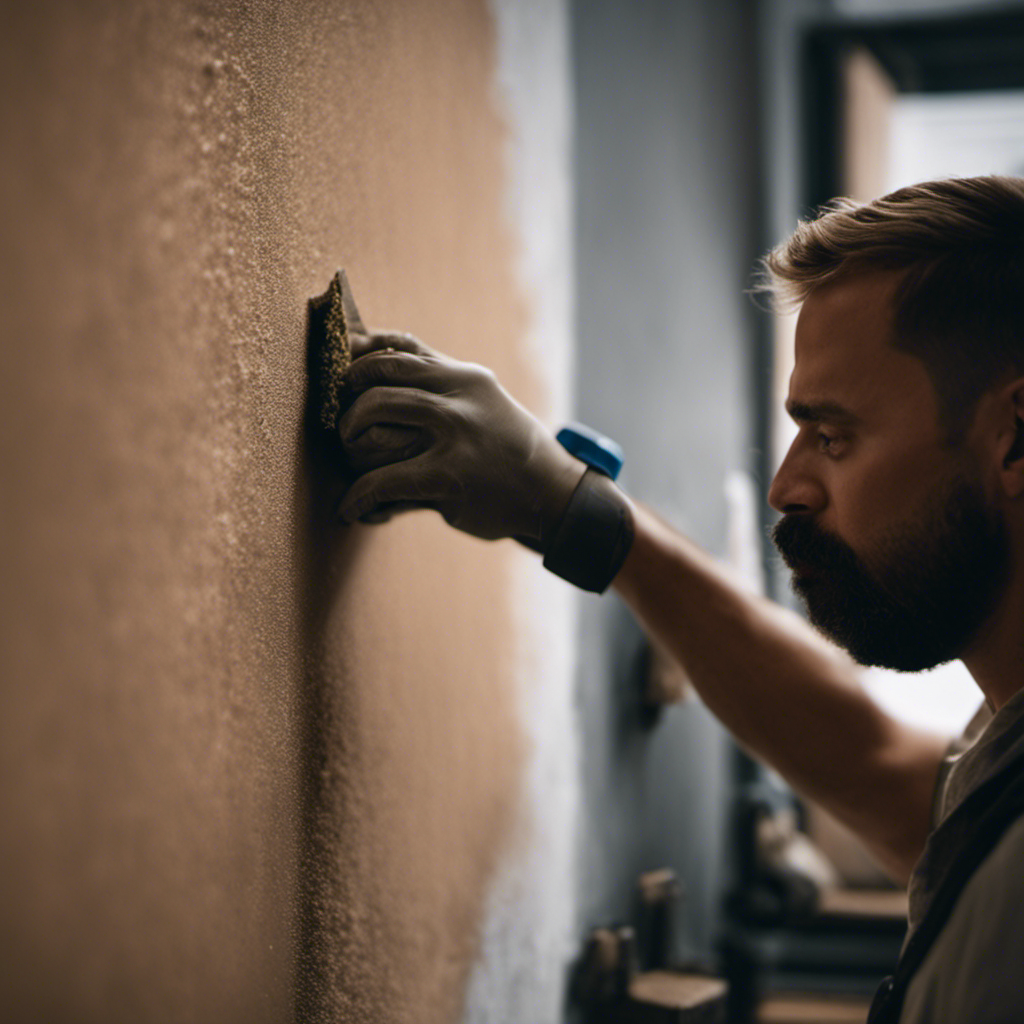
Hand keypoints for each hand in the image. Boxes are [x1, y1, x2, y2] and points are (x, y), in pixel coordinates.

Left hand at [337, 334, 585, 543]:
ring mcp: (452, 437)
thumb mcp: (483, 399)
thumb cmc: (508, 446)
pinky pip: (381, 482)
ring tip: (353, 467)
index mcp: (463, 377)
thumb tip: (377, 354)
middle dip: (348, 409)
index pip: (397, 351)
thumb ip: (440, 380)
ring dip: (350, 450)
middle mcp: (457, 399)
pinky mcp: (446, 478)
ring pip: (372, 427)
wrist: (552, 492)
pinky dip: (358, 498)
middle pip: (376, 384)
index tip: (342, 380)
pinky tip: (351, 509)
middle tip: (344, 429)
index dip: (358, 362)